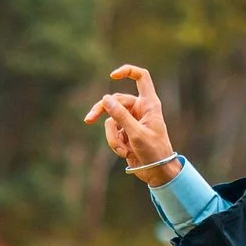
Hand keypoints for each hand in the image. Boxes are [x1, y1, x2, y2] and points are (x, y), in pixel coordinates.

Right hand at [84, 64, 178, 181]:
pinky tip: (126, 154)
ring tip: (123, 150)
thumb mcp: (136, 133)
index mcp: (149, 104)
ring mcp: (132, 121)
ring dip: (113, 137)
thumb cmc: (154, 152)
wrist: (157, 173)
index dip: (128, 72)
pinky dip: (116, 144)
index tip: (112, 76)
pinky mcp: (125, 133)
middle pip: (116, 101)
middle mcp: (140, 109)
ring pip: (111, 120)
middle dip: (102, 111)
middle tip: (88, 119)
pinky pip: (113, 133)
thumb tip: (105, 99)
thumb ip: (120, 116)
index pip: (141, 78)